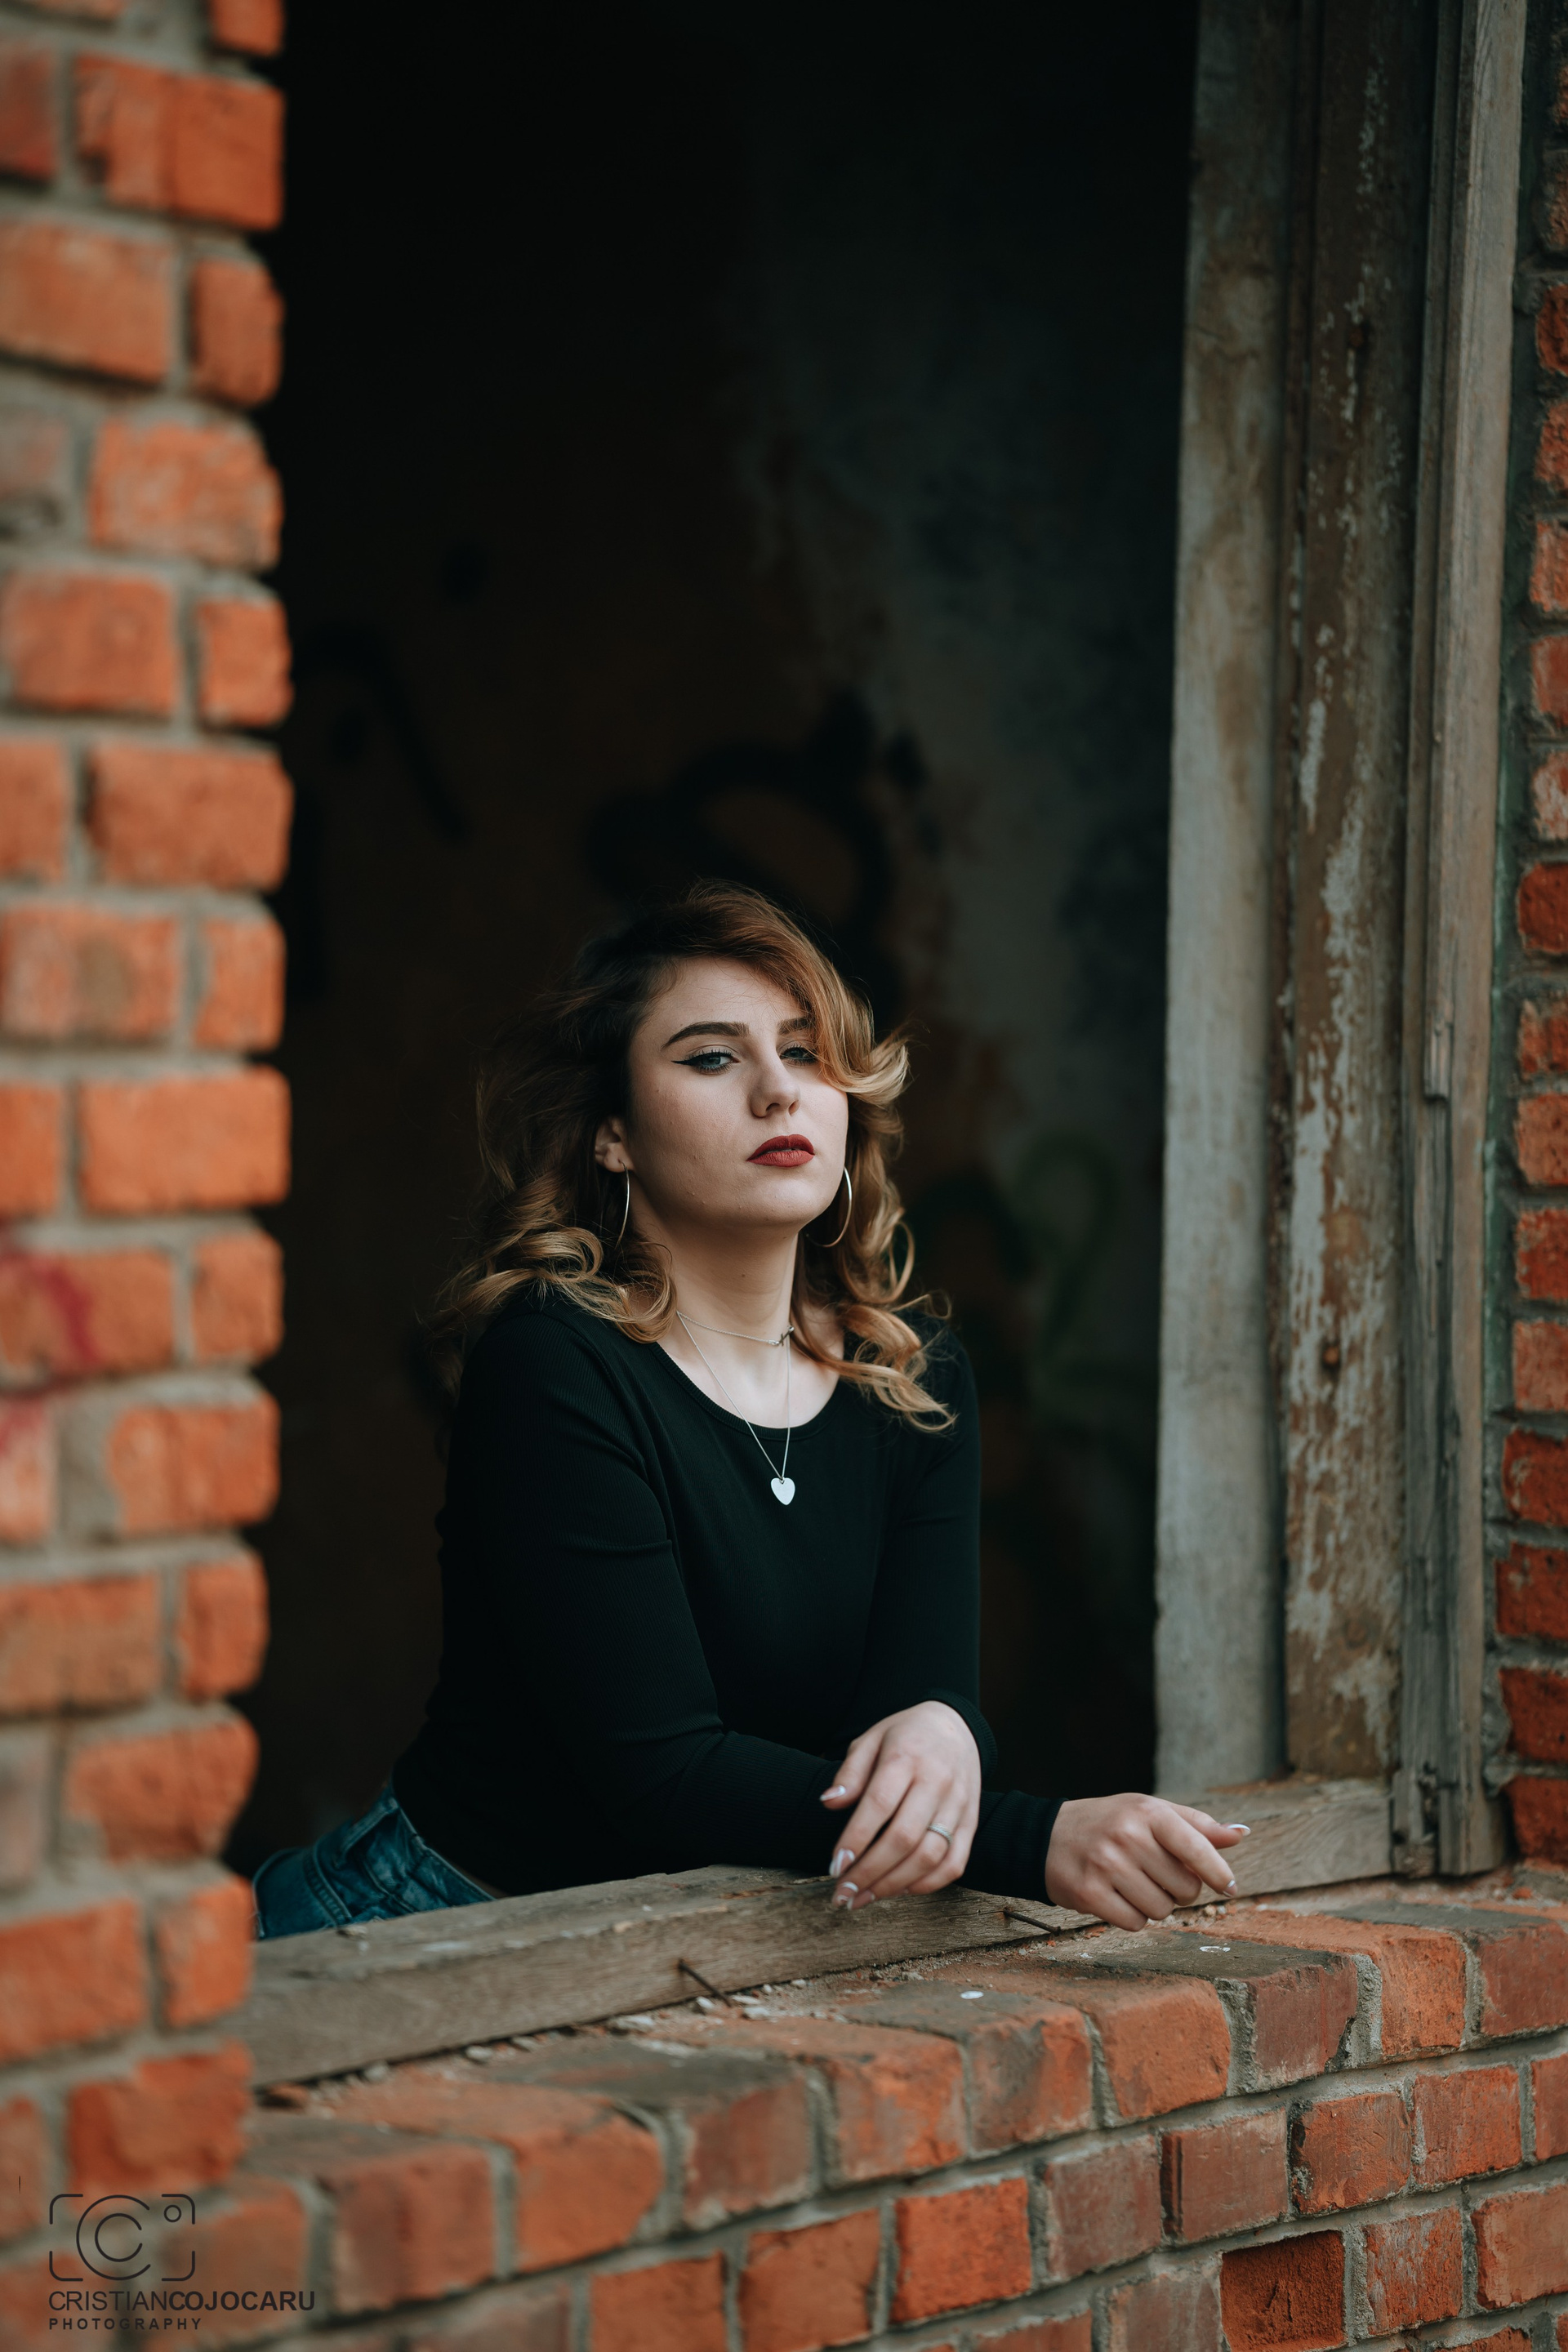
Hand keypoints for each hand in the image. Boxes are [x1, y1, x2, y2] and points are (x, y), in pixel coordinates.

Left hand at [818, 1701, 980, 1908]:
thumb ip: (850, 1772)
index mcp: (906, 1757)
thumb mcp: (871, 1739)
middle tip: (843, 1894)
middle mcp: (936, 1781)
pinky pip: (954, 1863)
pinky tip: (899, 1889)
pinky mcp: (972, 1822)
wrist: (955, 1727)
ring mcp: (958, 1804)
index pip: (879, 1804)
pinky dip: (927, 1884)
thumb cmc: (904, 1736)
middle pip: (904, 1837)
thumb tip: (829, 1802)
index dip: (856, 1839)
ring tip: (864, 1897)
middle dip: (869, 1872)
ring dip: (894, 1884)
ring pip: (929, 1856)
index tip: (835, 1866)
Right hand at [1044, 1794, 1248, 1928]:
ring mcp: (1106, 1865)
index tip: (1229, 1887)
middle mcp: (1127, 1835)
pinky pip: (1135, 1923)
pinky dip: (1132, 1917)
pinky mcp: (1089, 1893)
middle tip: (1157, 1875)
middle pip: (1184, 1887)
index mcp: (1147, 1811)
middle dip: (1179, 1889)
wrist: (1046, 1836)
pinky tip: (1117, 1897)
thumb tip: (1241, 1835)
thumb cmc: (1110, 1823)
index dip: (1218, 1872)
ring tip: (1133, 1883)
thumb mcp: (1150, 1812)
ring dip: (1155, 1904)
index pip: (1196, 1846)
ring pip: (1161, 1910)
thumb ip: (1196, 1826)